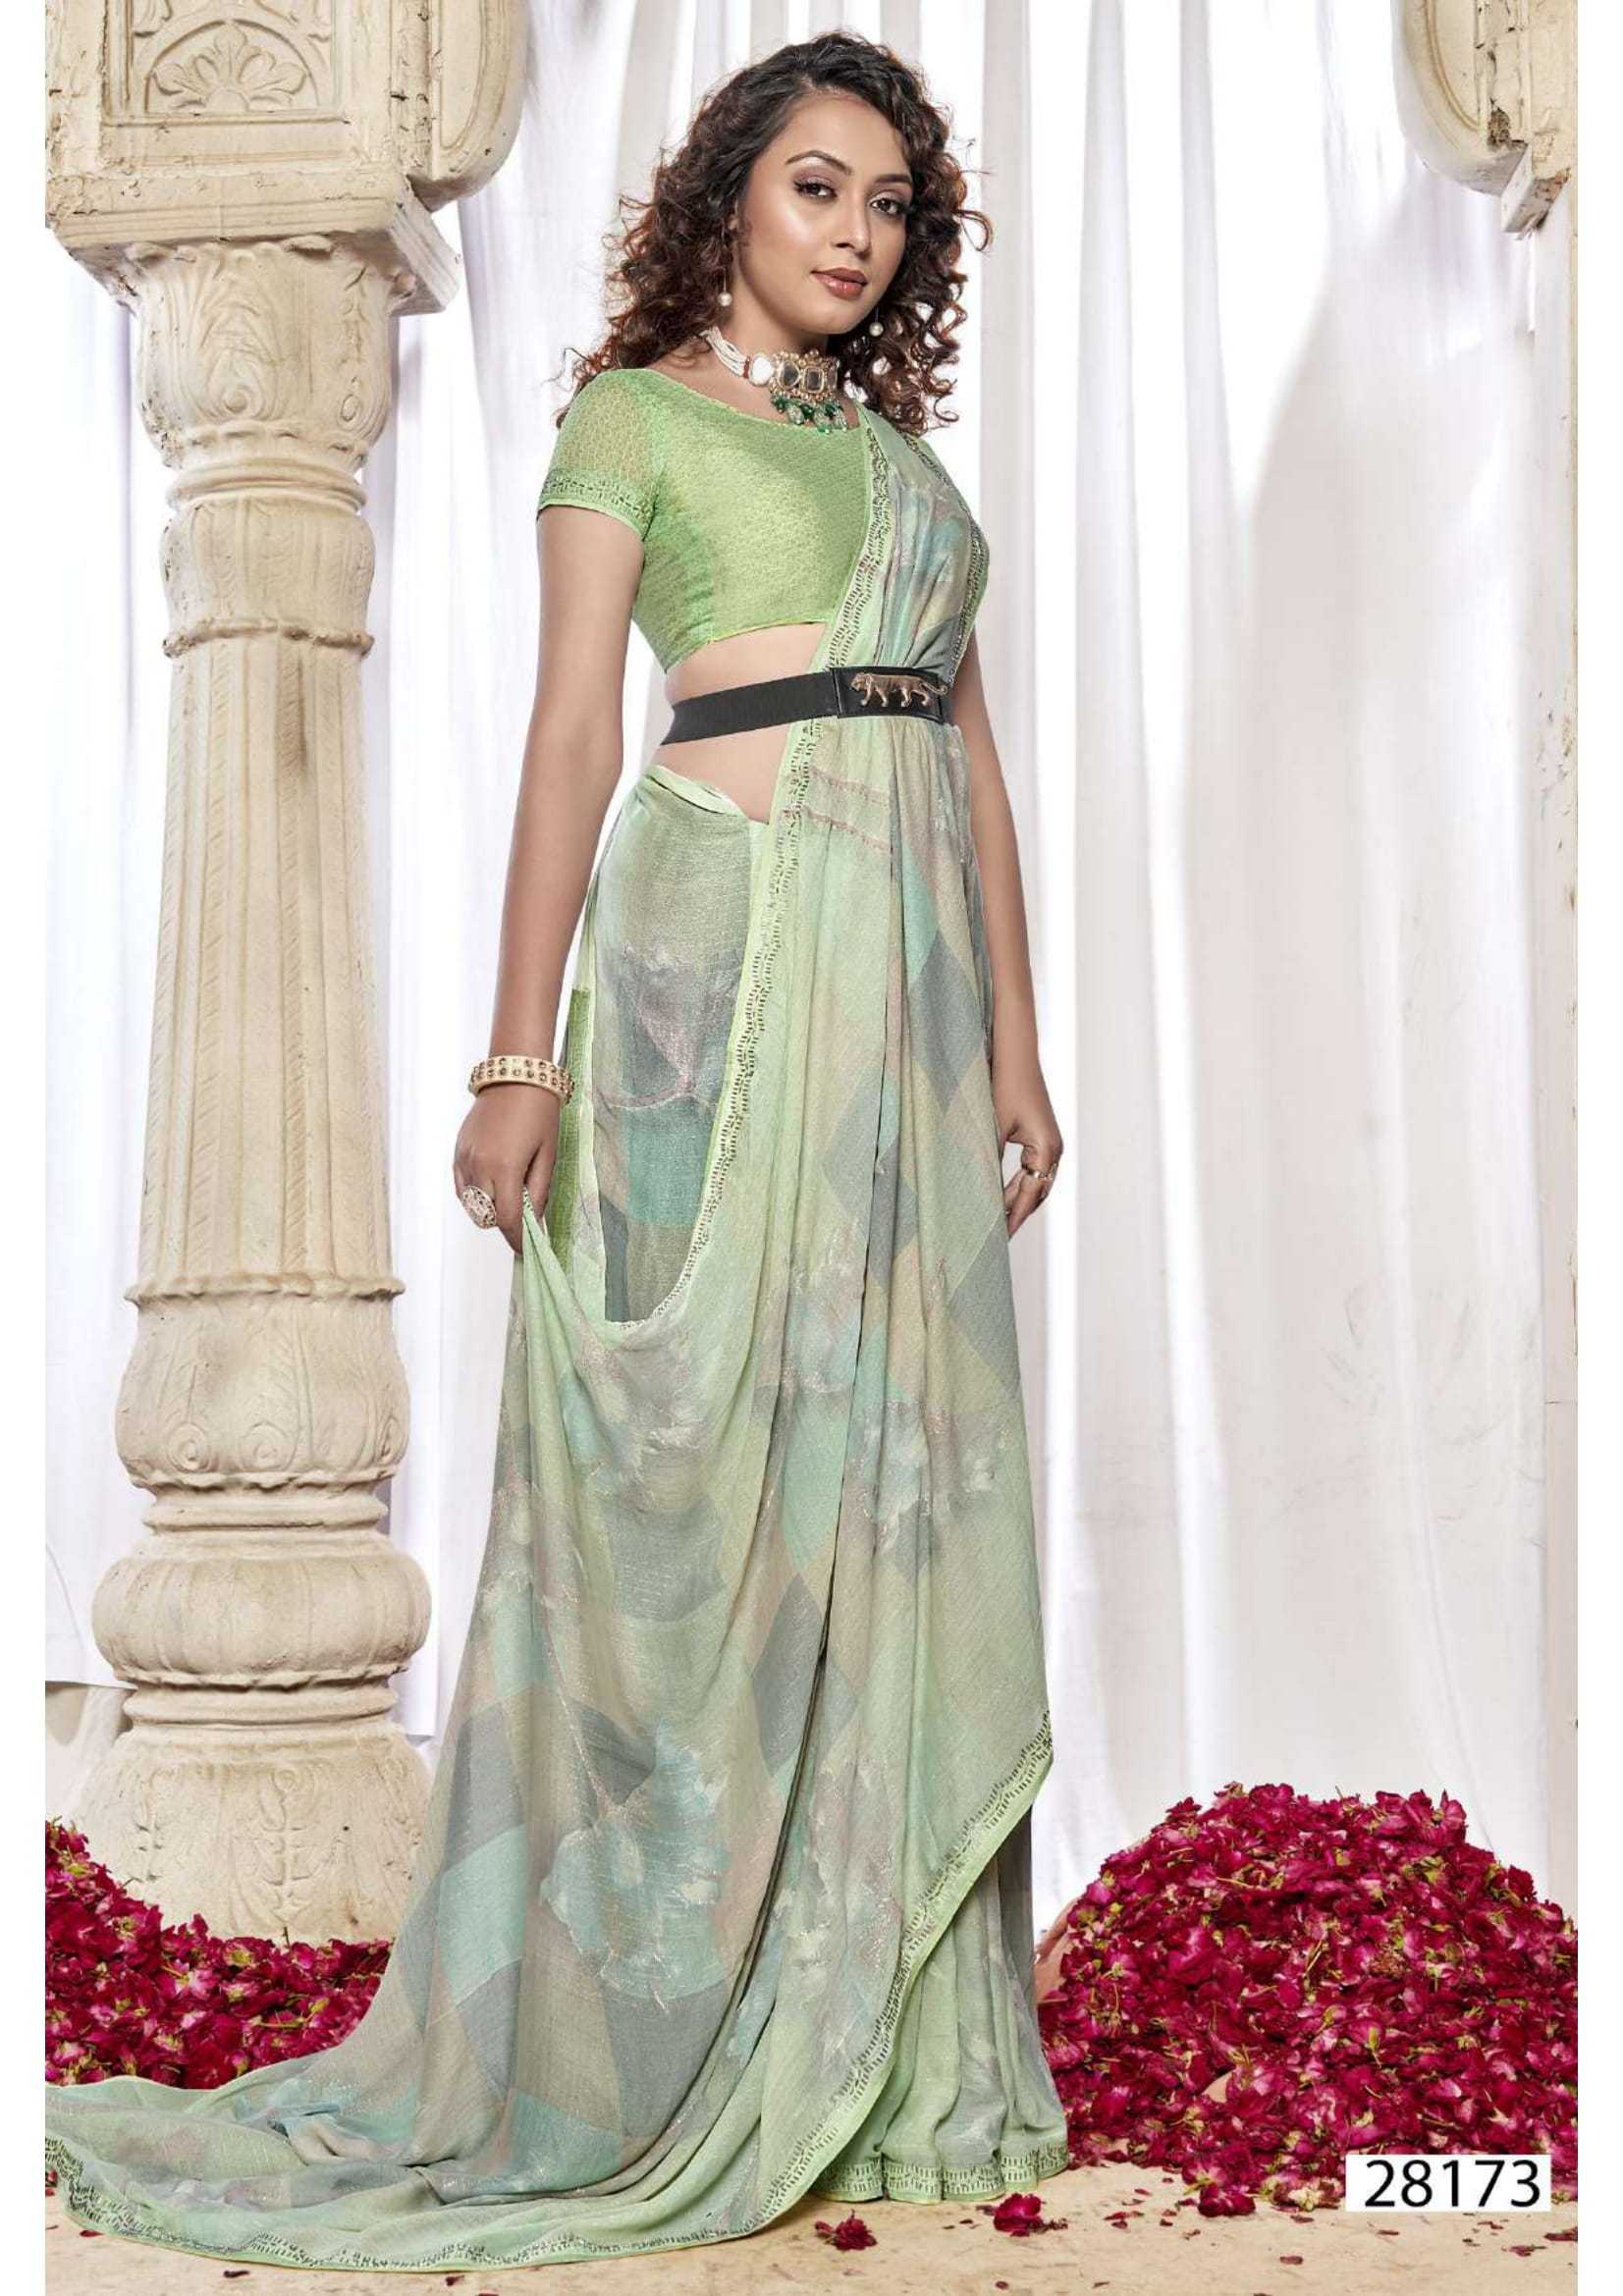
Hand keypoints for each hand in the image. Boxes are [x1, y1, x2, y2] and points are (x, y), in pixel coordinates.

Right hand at [452, 1082, 561, 1256]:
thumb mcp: (548, 1154)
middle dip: (507, 1224)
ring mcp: (464, 1159)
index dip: (519, 1241)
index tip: (528, 1252)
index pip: (509, 1220)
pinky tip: (494, 1184)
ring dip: (491, 1209)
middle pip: (488, 1217)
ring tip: (512, 1194)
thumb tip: (536, 1222)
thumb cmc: (540, 1112)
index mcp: (505, 1169)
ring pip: (472, 1205)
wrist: (515, 1074)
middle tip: (526, 1217)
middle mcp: (479, 1167)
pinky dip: (476, 1194)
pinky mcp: (457, 1152)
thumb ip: (540, 1191)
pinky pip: (463, 1187)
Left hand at [993, 1043, 1061, 1238]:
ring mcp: (1051, 1143)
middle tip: (999, 1237)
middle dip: (1018, 1214)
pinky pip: (1033, 1170)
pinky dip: (1019, 1185)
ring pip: (1036, 1183)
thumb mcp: (993, 1127)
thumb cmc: (1004, 1086)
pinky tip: (1003, 1195)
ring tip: (1000, 1222)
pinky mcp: (1042, 1137)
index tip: (1000, 1238)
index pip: (1029, 1194)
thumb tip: (981, 1194)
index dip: (1014, 1217)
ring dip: (1018, 1201)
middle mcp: (1054, 1149)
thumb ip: (989, 1161)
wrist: (1016, 1055)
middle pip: (1037, 1193)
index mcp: (1046, 1149)